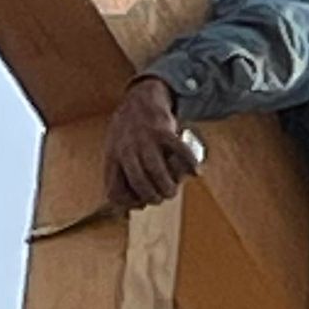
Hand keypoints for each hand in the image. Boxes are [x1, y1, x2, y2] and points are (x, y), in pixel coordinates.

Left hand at [105, 78, 201, 211]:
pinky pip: (179, 152)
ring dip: (169, 187)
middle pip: (140, 184)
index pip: (115, 192)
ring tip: (173, 189)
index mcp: (112, 158)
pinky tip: (196, 173)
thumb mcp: (115, 152)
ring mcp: (145, 139)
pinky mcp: (164, 130)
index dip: (129, 203)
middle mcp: (126, 149)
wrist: (140, 97)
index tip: (140, 202)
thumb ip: (120, 178)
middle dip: (154, 197)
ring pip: (158, 172)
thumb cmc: (128, 134)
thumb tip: (131, 210)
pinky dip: (190, 164)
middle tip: (161, 197)